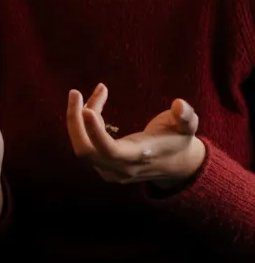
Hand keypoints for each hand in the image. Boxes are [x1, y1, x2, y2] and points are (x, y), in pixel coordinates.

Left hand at [67, 84, 205, 188]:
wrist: (175, 165)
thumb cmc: (178, 140)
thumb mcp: (187, 127)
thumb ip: (185, 117)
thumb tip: (179, 105)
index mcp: (139, 157)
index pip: (110, 150)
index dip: (95, 131)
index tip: (86, 109)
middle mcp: (120, 167)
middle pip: (85, 150)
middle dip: (75, 121)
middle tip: (75, 92)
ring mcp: (108, 170)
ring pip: (81, 146)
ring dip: (78, 119)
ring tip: (89, 95)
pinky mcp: (102, 166)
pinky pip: (84, 145)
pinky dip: (82, 125)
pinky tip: (91, 106)